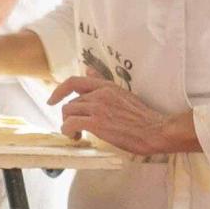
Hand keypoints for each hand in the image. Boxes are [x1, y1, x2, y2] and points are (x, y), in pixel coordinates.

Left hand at [48, 75, 179, 153]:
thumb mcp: (123, 94)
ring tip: (78, 135)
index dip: (59, 91)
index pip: (74, 81)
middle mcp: (100, 94)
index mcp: (107, 87)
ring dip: (68, 125)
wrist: (157, 131)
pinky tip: (76, 137)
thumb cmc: (144, 118)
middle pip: (70, 103)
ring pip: (68, 113)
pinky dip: (68, 131)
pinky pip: (70, 124)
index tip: (52, 100)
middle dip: (69, 117)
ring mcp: (98, 107)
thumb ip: (103, 84)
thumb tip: (89, 71)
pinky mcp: (97, 122)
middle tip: (77, 129)